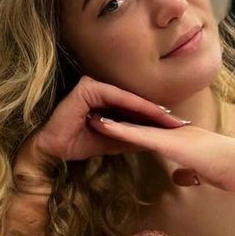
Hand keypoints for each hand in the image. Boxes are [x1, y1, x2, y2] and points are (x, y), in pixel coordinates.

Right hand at [17, 75, 188, 170]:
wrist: (53, 150)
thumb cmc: (78, 144)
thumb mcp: (113, 141)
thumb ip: (132, 137)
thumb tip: (156, 140)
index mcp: (104, 99)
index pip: (134, 108)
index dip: (156, 118)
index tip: (177, 127)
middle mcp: (100, 88)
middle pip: (135, 102)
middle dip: (159, 114)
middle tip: (181, 123)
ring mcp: (93, 85)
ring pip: (129, 99)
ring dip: (151, 110)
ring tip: (171, 120)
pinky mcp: (87, 87)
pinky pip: (117, 97)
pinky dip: (135, 106)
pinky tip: (153, 114)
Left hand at [87, 115, 234, 193]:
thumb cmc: (233, 172)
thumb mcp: (205, 173)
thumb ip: (191, 172)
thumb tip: (181, 177)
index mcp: (183, 139)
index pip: (152, 132)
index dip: (131, 127)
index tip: (112, 124)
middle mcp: (176, 132)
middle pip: (140, 123)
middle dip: (117, 118)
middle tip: (92, 113)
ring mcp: (174, 135)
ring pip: (136, 125)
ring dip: (112, 120)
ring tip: (88, 115)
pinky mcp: (173, 143)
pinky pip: (140, 135)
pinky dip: (120, 130)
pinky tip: (102, 125)